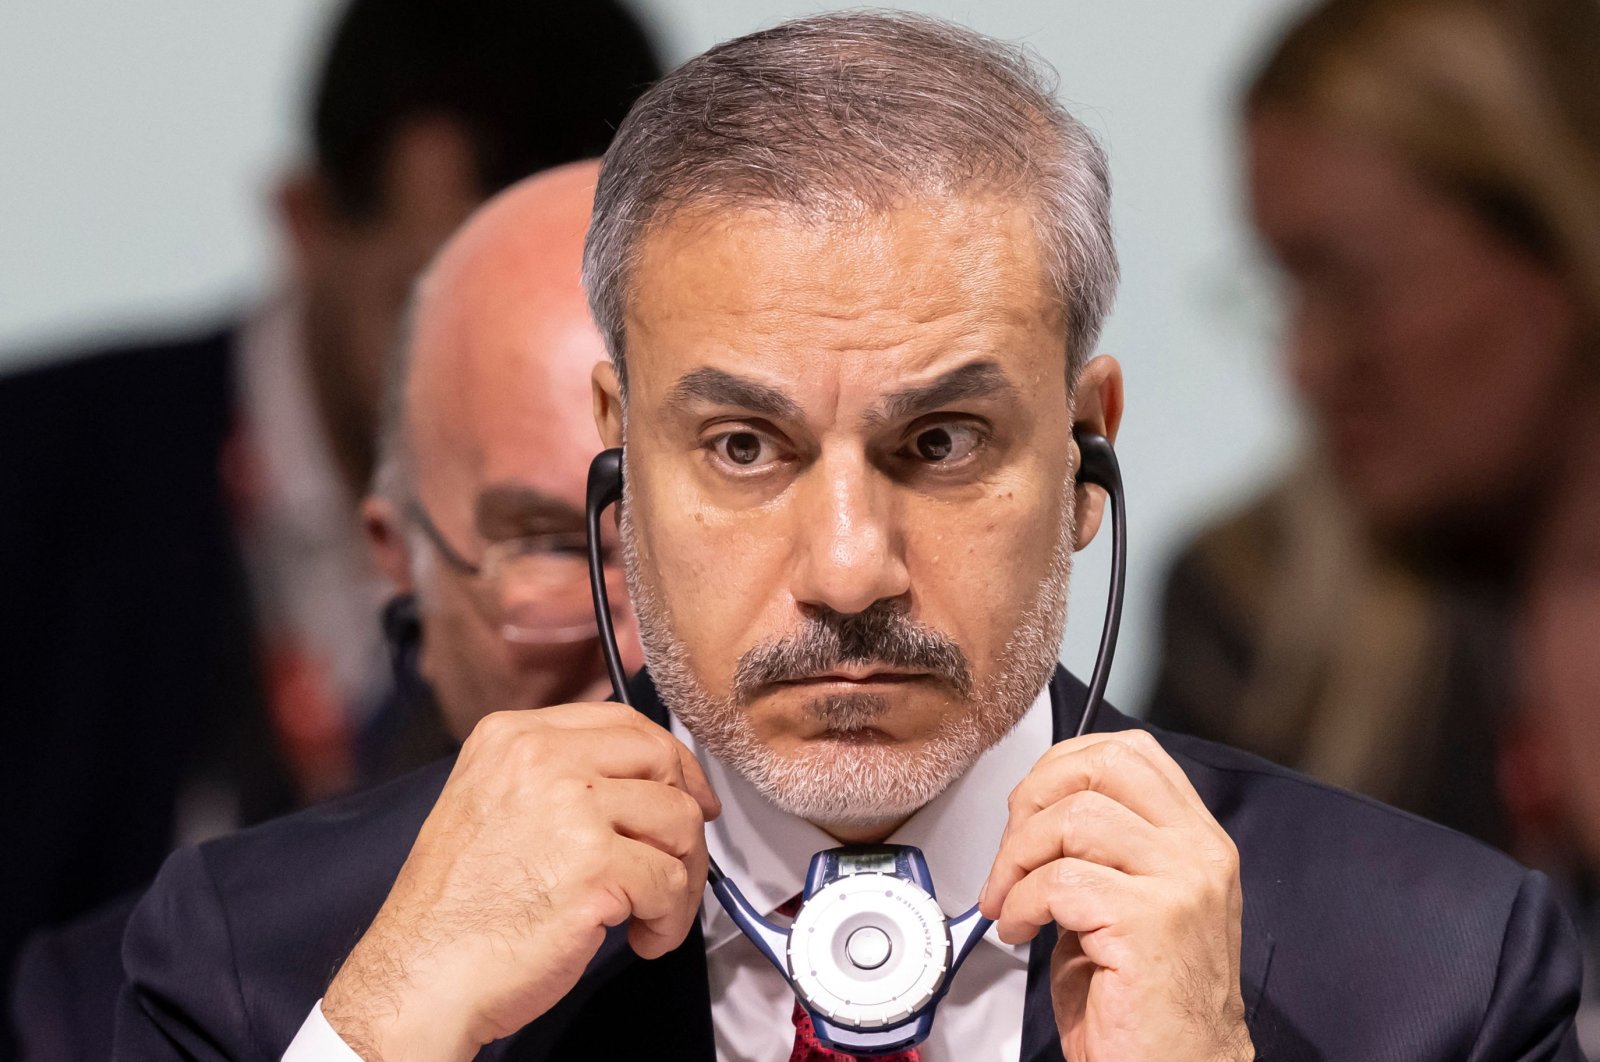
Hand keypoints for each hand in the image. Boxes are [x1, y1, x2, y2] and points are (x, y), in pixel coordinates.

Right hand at [321, 703, 719, 1060]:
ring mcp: (572, 811)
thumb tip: (641, 778)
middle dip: (686, 812)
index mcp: (513, 737)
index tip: (687, 793)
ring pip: (679, 821)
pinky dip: (671, 918)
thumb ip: (553, 774)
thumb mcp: (490, 801)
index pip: (622, 721)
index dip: (668, 761)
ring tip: (654, 910)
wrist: (422, 976)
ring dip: (683, 875)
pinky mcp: (596, 869)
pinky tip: (645, 936)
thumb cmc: (457, 908)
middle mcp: (542, 760)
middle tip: (680, 857)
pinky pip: (671, 882)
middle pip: (661, 760)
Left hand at [978, 730, 1251, 1060]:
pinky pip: (1060, 881)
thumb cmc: (1149, 1006)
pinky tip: (1021, 929)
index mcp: (1196, 842)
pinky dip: (1023, 902)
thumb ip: (1104, 854)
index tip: (1029, 805)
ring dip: (1018, 856)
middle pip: (1104, 764)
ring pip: (1074, 817)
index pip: (1130, 753)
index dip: (1063, 765)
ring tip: (1011, 898)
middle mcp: (1197, 854)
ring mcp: (1180, 884)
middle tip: (1011, 848)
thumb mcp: (1133, 907)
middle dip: (1035, 795)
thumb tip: (1036, 820)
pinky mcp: (1149, 922)